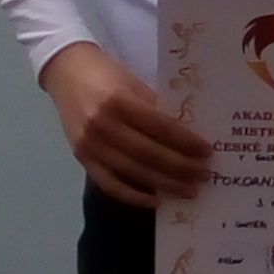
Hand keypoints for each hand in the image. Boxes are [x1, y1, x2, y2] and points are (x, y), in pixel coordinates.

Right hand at [42, 40, 216, 210]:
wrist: (66, 73)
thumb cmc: (106, 74)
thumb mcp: (134, 83)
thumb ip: (156, 110)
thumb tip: (187, 138)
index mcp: (119, 102)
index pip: (160, 128)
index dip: (186, 142)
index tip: (207, 152)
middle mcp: (102, 127)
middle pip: (149, 155)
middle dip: (181, 168)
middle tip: (204, 175)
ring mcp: (90, 146)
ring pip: (134, 173)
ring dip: (165, 184)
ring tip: (189, 190)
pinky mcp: (82, 160)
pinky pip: (111, 185)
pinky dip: (135, 196)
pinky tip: (156, 200)